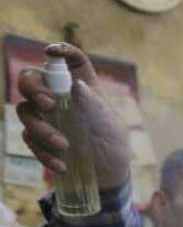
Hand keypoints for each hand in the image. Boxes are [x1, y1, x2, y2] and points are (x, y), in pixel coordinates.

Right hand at [16, 42, 131, 187]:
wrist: (109, 176)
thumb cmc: (114, 145)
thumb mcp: (112, 126)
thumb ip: (96, 106)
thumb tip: (77, 85)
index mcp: (83, 87)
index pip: (71, 61)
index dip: (60, 51)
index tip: (50, 52)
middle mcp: (59, 97)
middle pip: (31, 79)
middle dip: (33, 88)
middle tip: (49, 104)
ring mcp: (46, 117)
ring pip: (25, 110)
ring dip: (40, 128)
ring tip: (64, 146)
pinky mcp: (39, 138)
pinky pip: (29, 139)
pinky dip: (43, 152)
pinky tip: (61, 164)